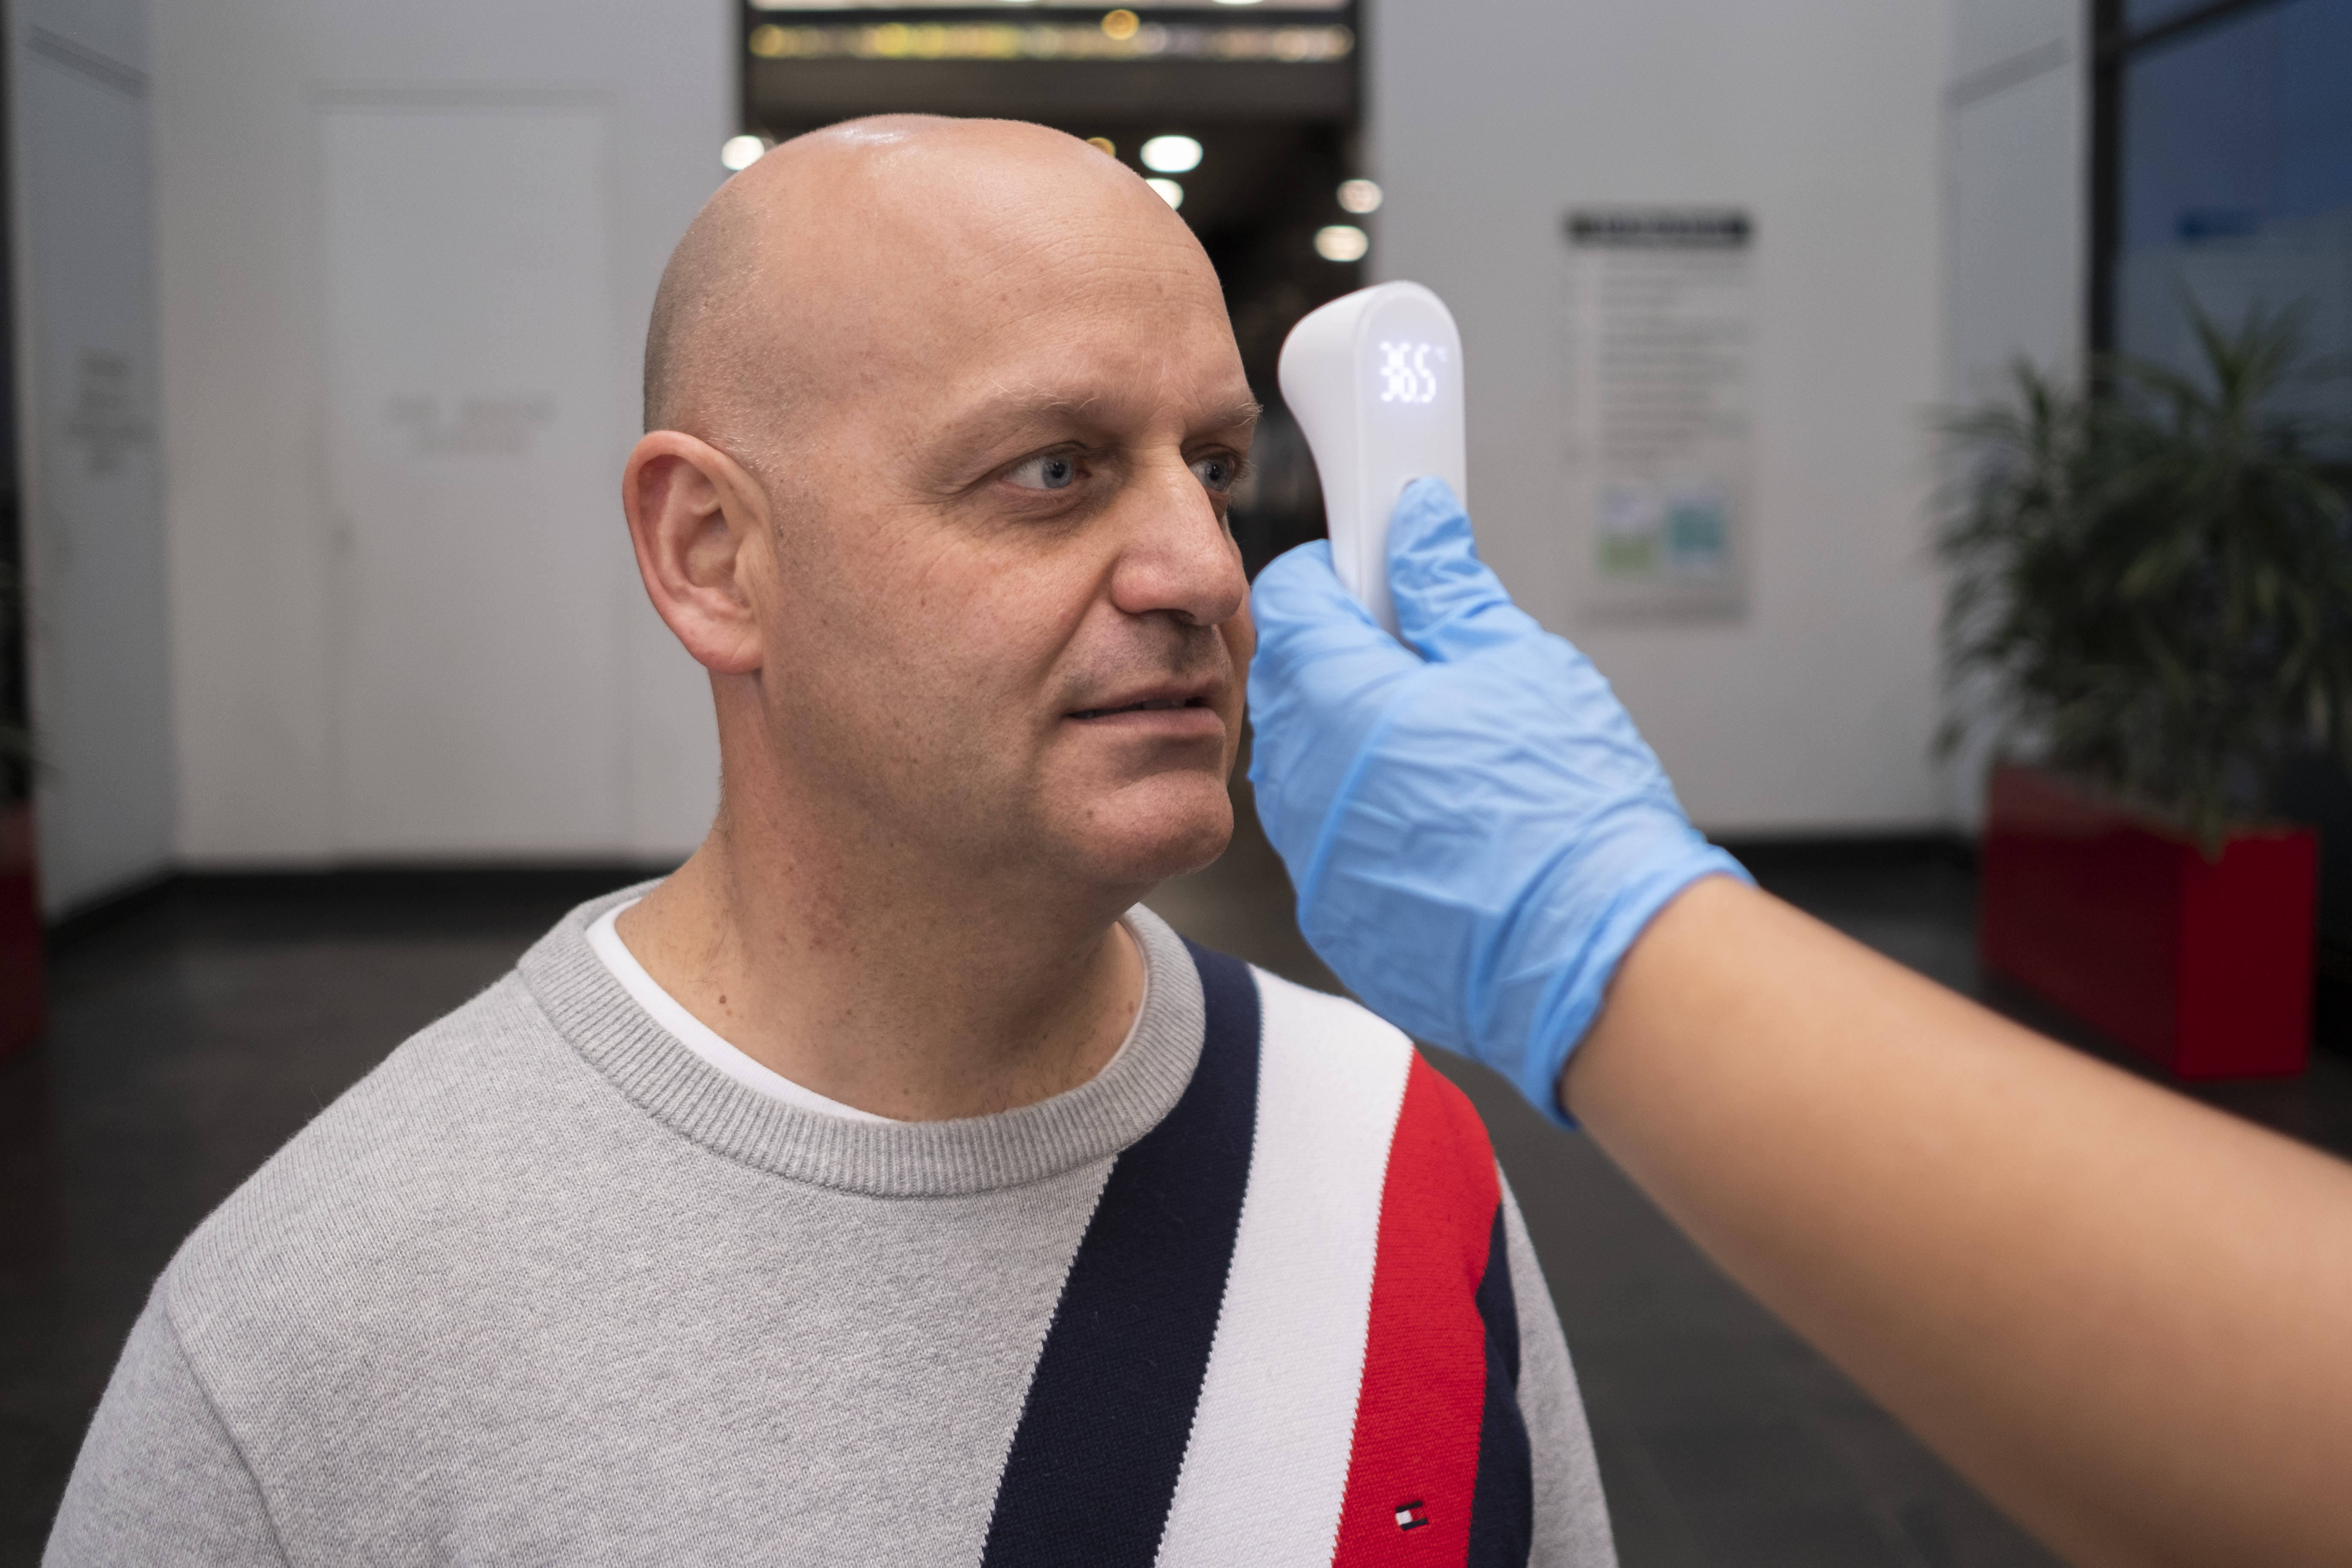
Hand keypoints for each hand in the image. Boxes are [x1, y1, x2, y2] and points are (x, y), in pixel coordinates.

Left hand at [1246, 477, 1746, 1122]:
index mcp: (1341, 701)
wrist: (1601, 960)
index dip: (1334, 574)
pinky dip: (1369, 822)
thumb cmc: (1571, 816)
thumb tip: (1421, 527)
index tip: (1376, 574)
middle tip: (1426, 658)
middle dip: (1344, 657)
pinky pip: (1331, 845)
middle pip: (1293, 683)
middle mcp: (1307, 785)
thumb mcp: (1519, 666)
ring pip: (1308, 768)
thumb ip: (1449, 588)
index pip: (1292, 600)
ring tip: (1446, 748)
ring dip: (1354, 742)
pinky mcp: (1337, 920)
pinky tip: (1443, 824)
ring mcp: (1315, 861)